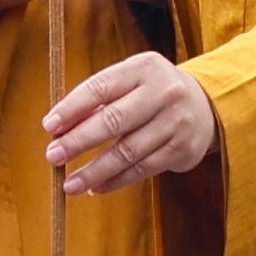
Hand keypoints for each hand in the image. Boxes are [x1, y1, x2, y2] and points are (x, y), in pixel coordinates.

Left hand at [44, 51, 214, 195]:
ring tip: (69, 184)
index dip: (72, 108)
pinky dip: (116, 181)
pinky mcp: (183, 149)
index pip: (101, 87)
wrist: (205, 105)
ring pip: (128, 151)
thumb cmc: (152, 93)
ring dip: (94, 170)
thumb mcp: (131, 82)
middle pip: (114, 120)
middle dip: (79, 141)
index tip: (49, 126)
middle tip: (53, 156)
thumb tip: (59, 129)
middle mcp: (164, 92)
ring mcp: (176, 122)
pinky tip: (96, 187)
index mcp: (144, 68)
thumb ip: (99, 100)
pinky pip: (143, 169)